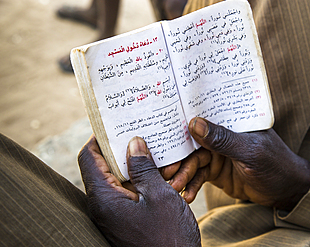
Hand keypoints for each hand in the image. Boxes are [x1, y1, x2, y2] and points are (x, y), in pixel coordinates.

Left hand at [78, 135, 200, 246]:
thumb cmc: (169, 238)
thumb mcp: (160, 196)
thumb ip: (144, 168)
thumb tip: (133, 144)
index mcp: (105, 198)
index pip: (89, 157)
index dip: (99, 138)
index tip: (116, 124)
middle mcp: (103, 205)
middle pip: (101, 166)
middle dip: (120, 148)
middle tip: (140, 133)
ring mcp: (113, 213)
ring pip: (116, 179)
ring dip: (132, 165)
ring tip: (153, 150)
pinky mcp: (124, 219)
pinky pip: (125, 192)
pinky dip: (138, 180)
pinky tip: (157, 172)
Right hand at [171, 118, 309, 209]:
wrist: (286, 191)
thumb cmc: (276, 164)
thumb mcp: (250, 151)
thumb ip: (223, 139)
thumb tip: (194, 123)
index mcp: (230, 121)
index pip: (203, 116)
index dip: (181, 122)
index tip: (162, 131)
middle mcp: (220, 135)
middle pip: (191, 142)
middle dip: (177, 156)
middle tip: (163, 170)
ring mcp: (216, 153)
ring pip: (192, 162)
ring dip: (182, 175)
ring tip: (173, 187)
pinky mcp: (215, 171)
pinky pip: (198, 177)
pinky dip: (191, 186)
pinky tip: (186, 195)